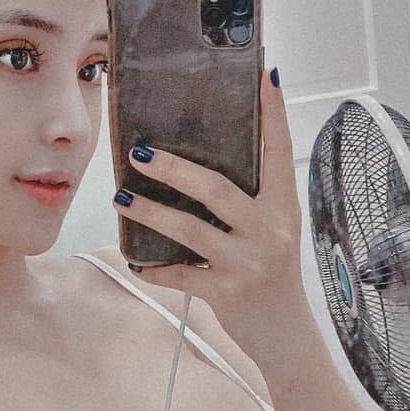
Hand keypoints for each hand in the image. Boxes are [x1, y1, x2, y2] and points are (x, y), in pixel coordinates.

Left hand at [117, 71, 312, 371]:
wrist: (287, 336)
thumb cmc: (272, 276)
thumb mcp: (273, 231)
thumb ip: (249, 199)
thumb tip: (199, 160)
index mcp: (283, 207)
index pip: (279, 151)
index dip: (274, 113)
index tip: (265, 74)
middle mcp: (270, 231)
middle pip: (217, 189)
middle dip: (174, 169)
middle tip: (139, 153)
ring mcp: (248, 263)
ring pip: (190, 229)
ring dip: (150, 212)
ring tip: (122, 198)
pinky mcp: (228, 293)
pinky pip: (181, 275)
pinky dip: (155, 269)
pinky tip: (135, 260)